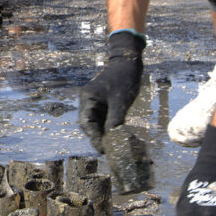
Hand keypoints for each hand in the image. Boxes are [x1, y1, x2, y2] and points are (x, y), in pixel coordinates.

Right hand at [78, 30, 144, 152]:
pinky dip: (109, 128)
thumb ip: (115, 120)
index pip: (87, 122)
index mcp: (88, 99)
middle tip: (108, 151)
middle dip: (97, 138)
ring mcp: (96, 103)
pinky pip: (104, 119)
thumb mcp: (120, 101)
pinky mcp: (104, 104)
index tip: (102, 150)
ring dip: (103, 134)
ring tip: (112, 147)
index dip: (93, 137)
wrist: (128, 63)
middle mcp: (88, 101)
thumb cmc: (124, 79)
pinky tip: (116, 136)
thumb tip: (113, 139)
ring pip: (96, 123)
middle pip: (89, 124)